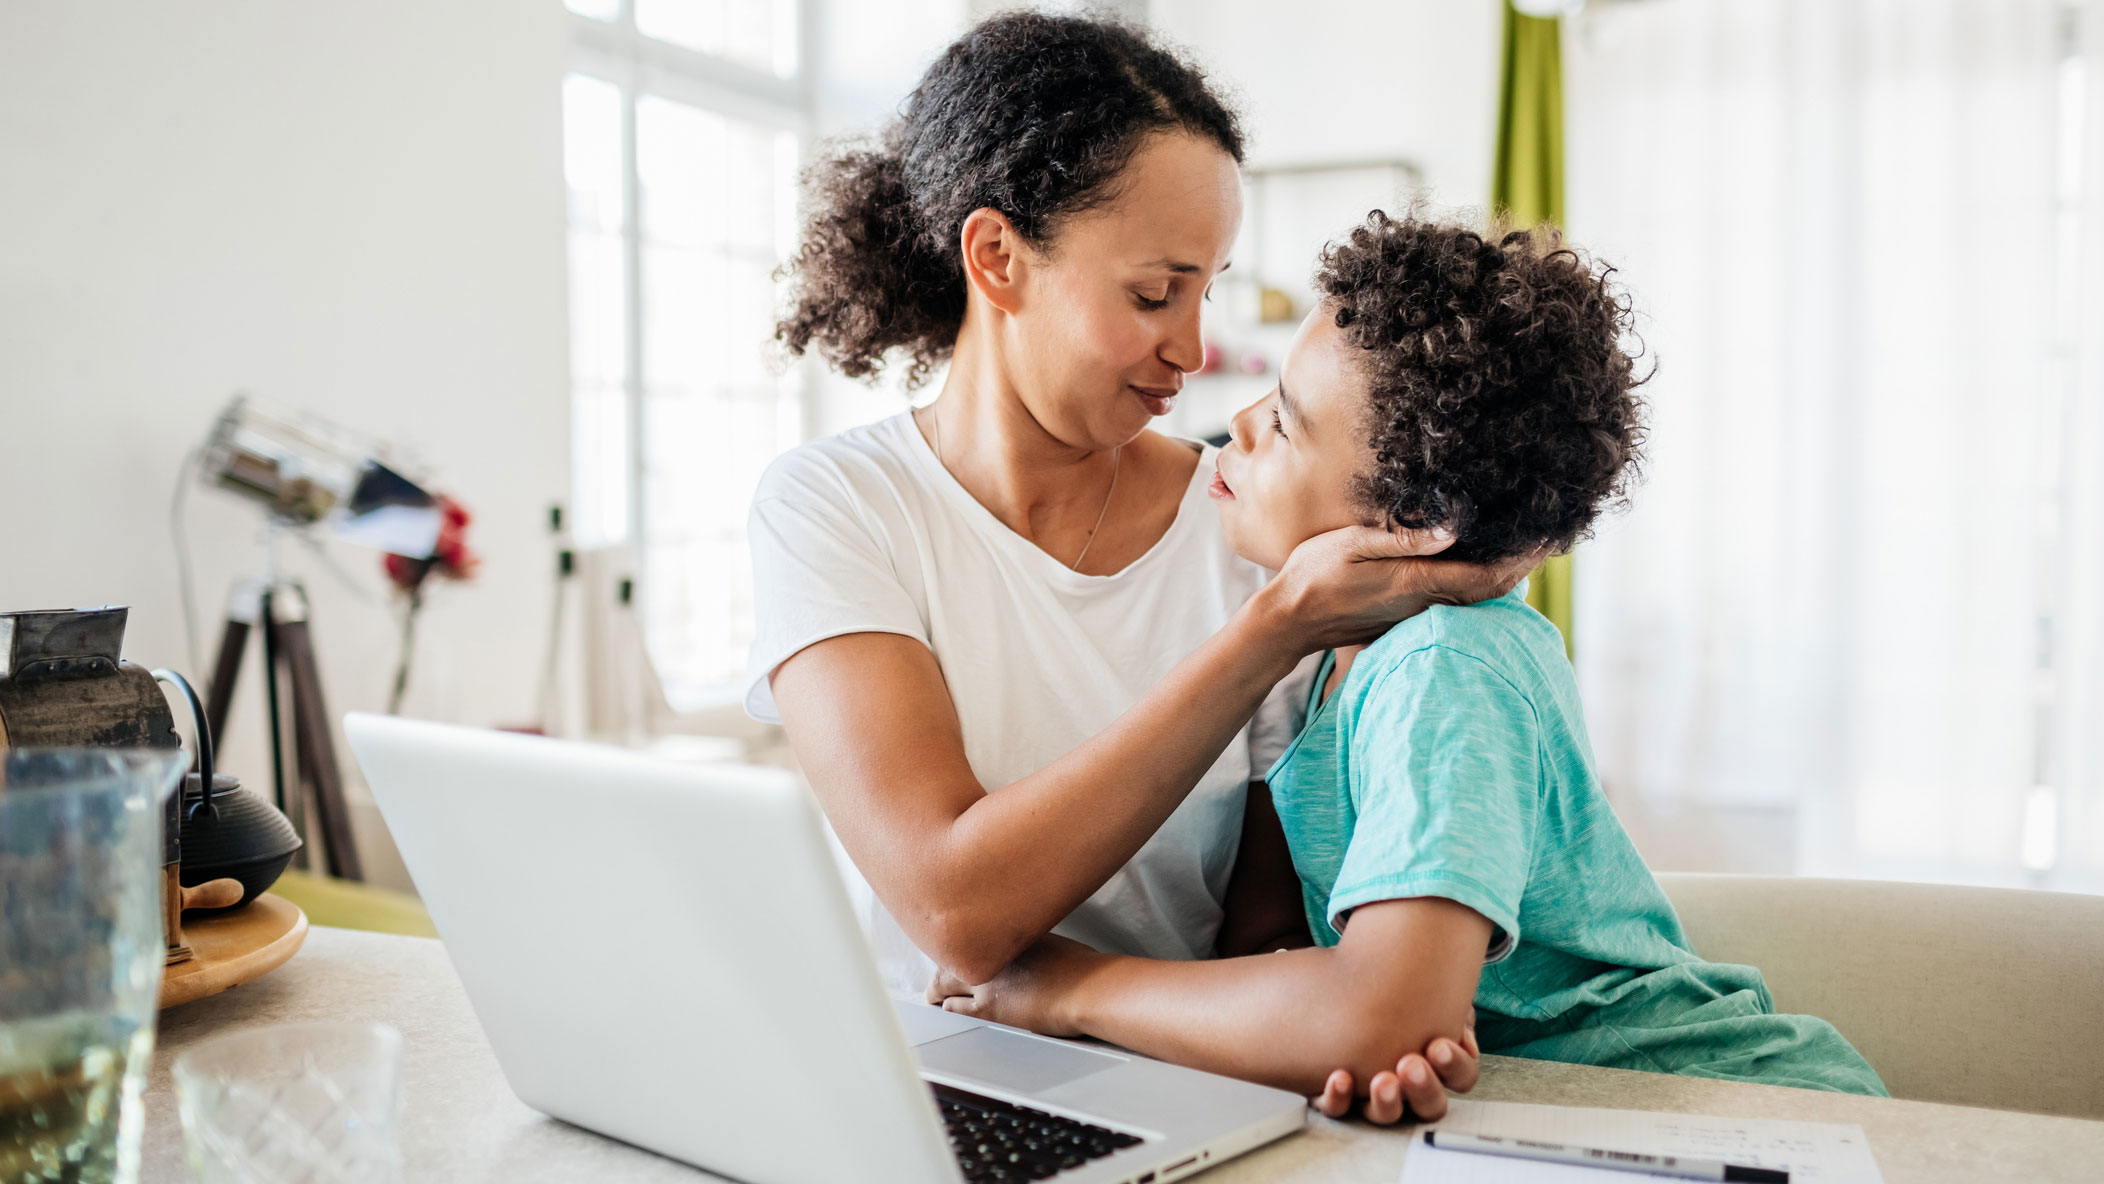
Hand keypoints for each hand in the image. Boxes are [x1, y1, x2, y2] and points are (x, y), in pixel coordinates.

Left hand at [926, 935, 1105, 1037]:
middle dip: (940, 963)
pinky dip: (947, 1007)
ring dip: (937, 987)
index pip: (971, 936)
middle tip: (934, 972)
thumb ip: (1033, 946)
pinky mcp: (990, 1007)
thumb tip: (1031, 955)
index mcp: (1011, 934)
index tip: (954, 947)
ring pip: (945, 980)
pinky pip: (955, 1007)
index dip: (958, 943)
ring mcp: (989, 979)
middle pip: (951, 954)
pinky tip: (943, 1008)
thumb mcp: (1055, 943)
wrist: (1090, 988)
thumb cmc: (1085, 968)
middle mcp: (995, 952)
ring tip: (932, 993)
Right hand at [1265, 525, 1543, 650]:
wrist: (1291, 620)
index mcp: (1416, 583)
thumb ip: (1403, 538)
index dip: (1521, 560)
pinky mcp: (1407, 617)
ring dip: (1502, 575)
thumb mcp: (1354, 545)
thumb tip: (1453, 529)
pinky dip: (1476, 583)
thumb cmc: (1315, 575)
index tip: (1548, 539)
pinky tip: (1478, 563)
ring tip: (1522, 546)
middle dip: (1522, 565)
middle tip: (1547, 538)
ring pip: (1475, 597)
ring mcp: (1417, 614)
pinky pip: (1455, 601)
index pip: (1486, 576)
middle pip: (1490, 590)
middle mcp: (1424, 604)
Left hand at [1310, 1007, 1479, 1124]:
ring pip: (1386, 1115)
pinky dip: (1338, 1099)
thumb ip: (1455, 1013)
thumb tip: (1469, 1048)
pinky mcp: (1340, 1096)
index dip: (1455, 1066)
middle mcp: (1410, 1088)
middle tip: (1410, 1065)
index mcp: (1437, 1064)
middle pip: (1431, 1106)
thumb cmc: (1394, 991)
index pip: (1461, 1077)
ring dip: (1386, 1102)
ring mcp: (1374, 1096)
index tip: (1439, 1045)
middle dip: (1424, 1088)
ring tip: (1382, 1081)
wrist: (1342, 980)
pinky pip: (1339, 1109)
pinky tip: (1340, 1078)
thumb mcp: (1428, 994)